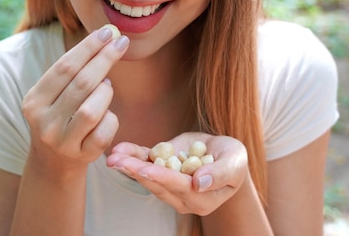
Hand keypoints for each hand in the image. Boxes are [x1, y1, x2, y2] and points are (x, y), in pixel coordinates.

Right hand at [22, 26, 128, 167]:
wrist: (54, 162)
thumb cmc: (60, 116)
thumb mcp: (54, 95)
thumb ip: (72, 72)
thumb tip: (107, 37)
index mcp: (34, 101)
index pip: (64, 67)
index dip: (88, 47)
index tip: (108, 32)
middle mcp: (43, 122)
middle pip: (81, 84)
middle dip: (104, 59)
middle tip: (121, 43)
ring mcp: (62, 141)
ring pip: (93, 110)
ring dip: (105, 93)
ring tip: (105, 87)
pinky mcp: (81, 156)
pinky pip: (104, 132)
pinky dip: (111, 119)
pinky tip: (107, 114)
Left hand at [106, 132, 248, 215]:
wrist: (222, 152)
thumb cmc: (233, 159)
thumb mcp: (235, 162)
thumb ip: (220, 174)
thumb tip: (200, 184)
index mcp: (202, 199)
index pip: (180, 187)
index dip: (162, 177)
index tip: (146, 169)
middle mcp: (181, 197)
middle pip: (157, 183)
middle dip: (136, 171)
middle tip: (118, 162)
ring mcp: (168, 184)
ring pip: (146, 175)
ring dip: (128, 165)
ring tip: (113, 156)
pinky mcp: (160, 168)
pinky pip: (144, 162)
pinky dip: (131, 155)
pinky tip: (119, 149)